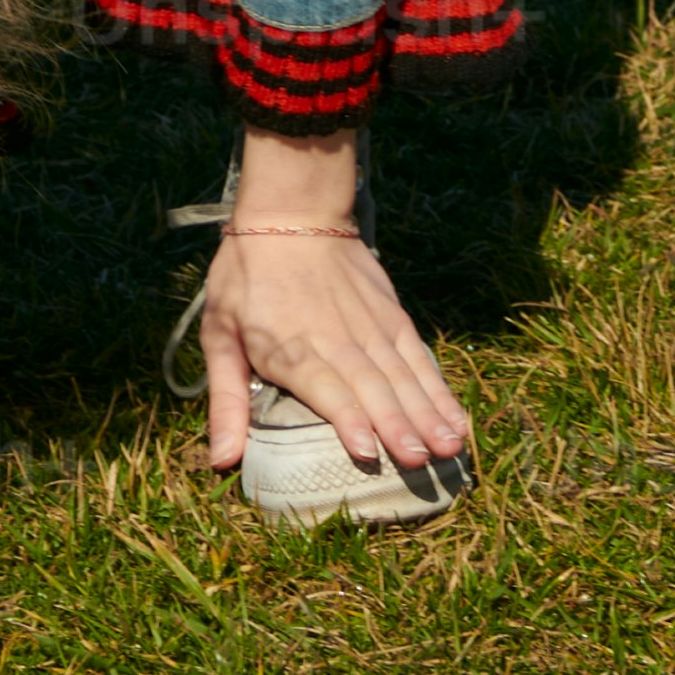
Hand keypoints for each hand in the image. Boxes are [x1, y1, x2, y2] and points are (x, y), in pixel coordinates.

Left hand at [190, 130, 470, 480]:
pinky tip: (455, 416)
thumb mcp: (219, 335)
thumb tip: (221, 461)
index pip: (325, 388)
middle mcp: (337, 341)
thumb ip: (225, 401)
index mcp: (293, 349)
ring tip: (449, 446)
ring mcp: (370, 328)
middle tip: (421, 462)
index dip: (348, 419)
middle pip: (372, 387)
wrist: (291, 212)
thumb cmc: (247, 279)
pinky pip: (418, 357)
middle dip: (398, 426)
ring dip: (426, 413)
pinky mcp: (392, 315)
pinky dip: (438, 387)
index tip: (369, 451)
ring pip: (402, 376)